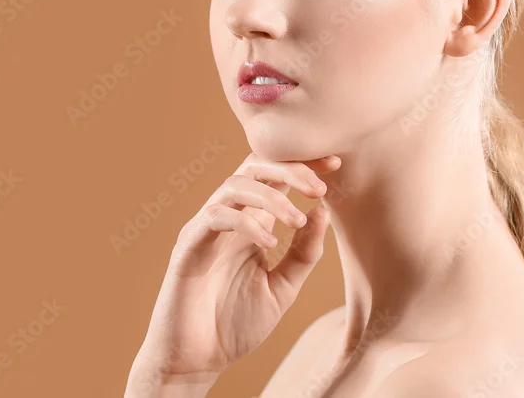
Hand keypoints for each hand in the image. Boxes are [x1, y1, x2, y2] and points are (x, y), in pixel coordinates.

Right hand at [126, 152, 340, 394]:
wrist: (197, 360)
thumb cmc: (234, 324)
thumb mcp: (282, 288)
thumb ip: (303, 254)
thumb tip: (323, 211)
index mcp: (251, 223)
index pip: (274, 176)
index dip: (303, 164)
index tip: (336, 163)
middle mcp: (228, 218)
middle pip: (254, 167)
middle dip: (290, 169)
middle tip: (320, 188)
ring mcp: (205, 229)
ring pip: (235, 186)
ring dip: (270, 197)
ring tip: (296, 221)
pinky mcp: (188, 247)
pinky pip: (215, 217)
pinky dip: (245, 223)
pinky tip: (269, 243)